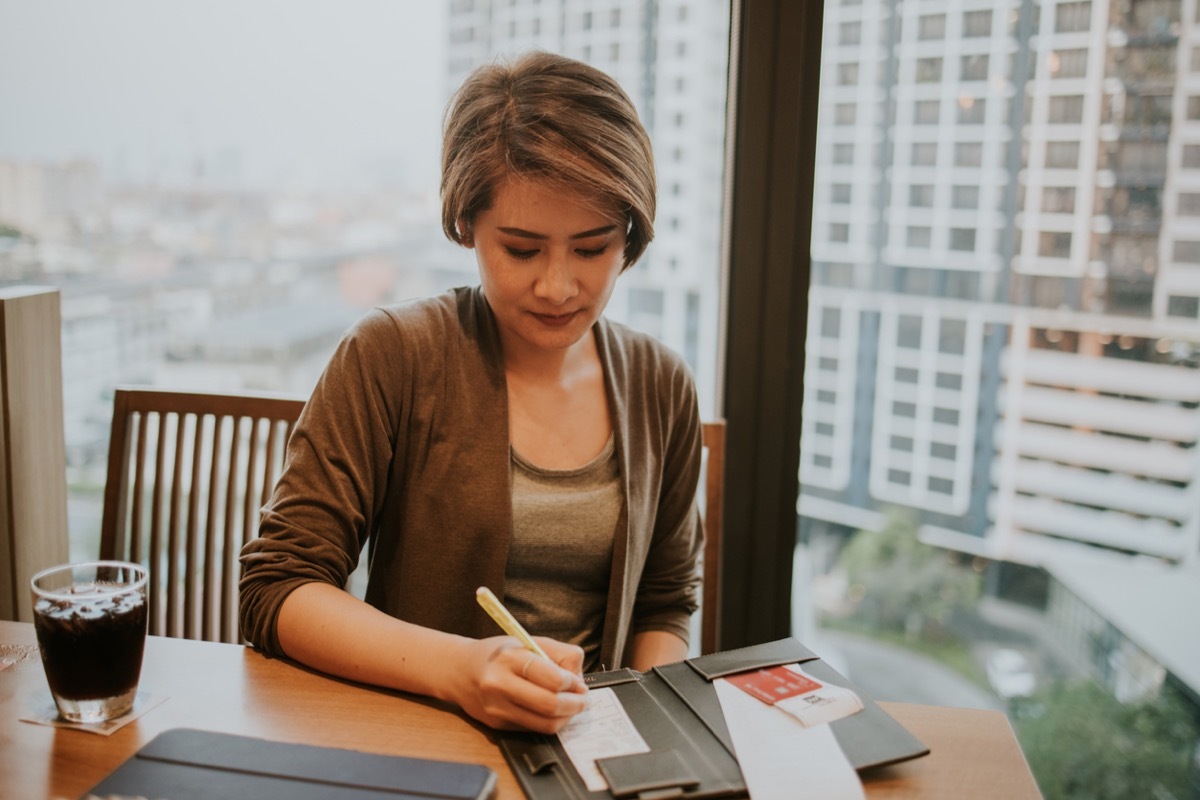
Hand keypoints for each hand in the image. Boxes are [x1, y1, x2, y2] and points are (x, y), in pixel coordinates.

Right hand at [451, 636, 587, 732]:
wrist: (460, 670)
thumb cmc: (499, 654)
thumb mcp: (528, 642)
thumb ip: (559, 654)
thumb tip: (579, 678)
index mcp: (509, 658)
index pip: (552, 678)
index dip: (572, 683)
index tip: (578, 682)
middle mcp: (499, 685)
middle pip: (550, 705)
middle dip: (575, 704)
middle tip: (583, 698)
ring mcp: (497, 708)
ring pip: (544, 724)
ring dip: (566, 717)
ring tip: (572, 706)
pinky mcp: (497, 725)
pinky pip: (533, 729)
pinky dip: (549, 722)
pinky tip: (552, 711)